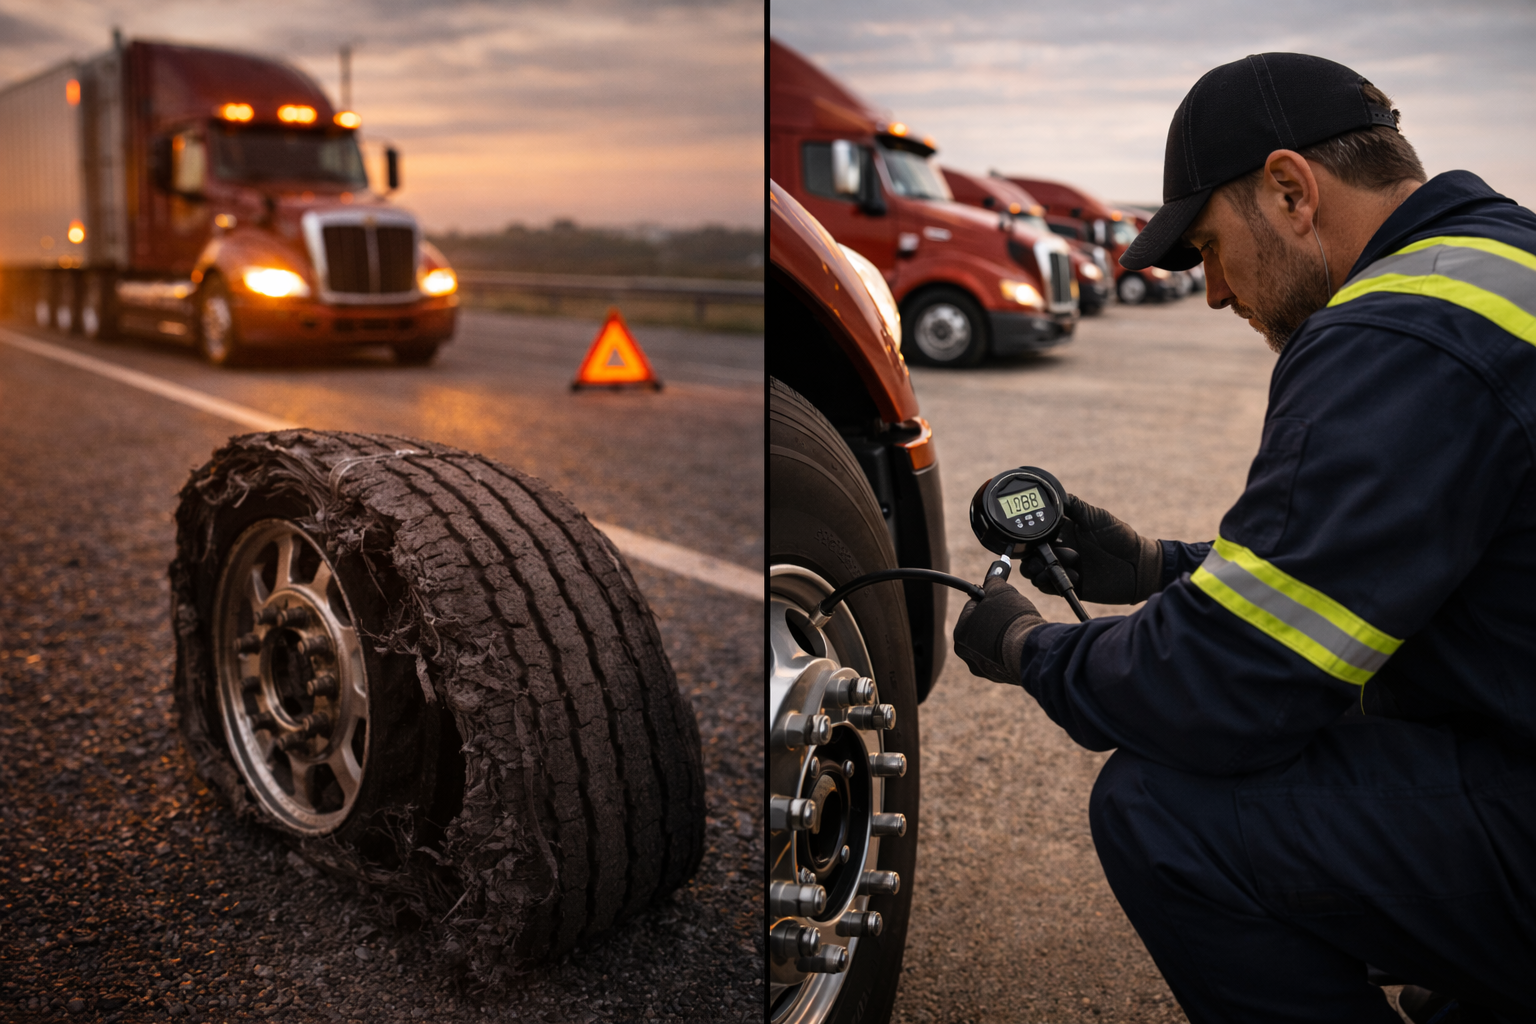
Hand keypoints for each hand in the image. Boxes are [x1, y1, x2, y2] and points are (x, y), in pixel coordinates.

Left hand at [953, 576, 1044, 684]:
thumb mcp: (1001, 591)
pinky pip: (1004, 657)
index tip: (1000, 599)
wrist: (1031, 651)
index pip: (972, 608)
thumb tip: (994, 571)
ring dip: (1004, 635)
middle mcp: (968, 654)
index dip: (988, 600)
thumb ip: (994, 581)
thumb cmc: (1011, 620)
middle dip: (996, 619)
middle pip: (982, 627)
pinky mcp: (1001, 677)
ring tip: (1019, 629)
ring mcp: (984, 668)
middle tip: (1011, 613)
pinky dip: (1012, 649)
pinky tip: (1022, 642)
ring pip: (993, 644)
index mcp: (960, 633)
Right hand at [1019, 494, 1162, 604]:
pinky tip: (1077, 576)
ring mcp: (1064, 568)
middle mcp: (1060, 549)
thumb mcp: (1099, 518)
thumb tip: (1057, 493)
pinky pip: (1050, 587)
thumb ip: (1077, 507)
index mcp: (1063, 531)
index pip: (1036, 533)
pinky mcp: (1070, 585)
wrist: (1140, 566)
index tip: (1033, 534)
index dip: (1029, 534)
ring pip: (1035, 572)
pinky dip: (1055, 582)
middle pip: (1029, 555)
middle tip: (1045, 553)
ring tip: (1064, 564)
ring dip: (1041, 569)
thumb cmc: (1122, 538)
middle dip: (1030, 556)